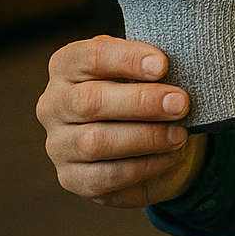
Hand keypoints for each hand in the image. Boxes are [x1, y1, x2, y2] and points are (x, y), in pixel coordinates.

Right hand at [37, 35, 207, 207]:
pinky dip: (145, 165)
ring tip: (179, 134)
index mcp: (66, 66)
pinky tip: (169, 155)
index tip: (163, 65)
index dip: (126, 59)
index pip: (89, 57)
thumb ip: (149, 64)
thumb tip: (171, 68)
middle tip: (181, 104)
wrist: (143, 138)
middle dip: (141, 102)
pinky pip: (107, 176)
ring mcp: (59, 145)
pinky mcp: (73, 178)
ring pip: (96, 142)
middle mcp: (53, 105)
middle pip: (89, 102)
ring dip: (146, 137)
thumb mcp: (144, 69)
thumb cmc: (142, 91)